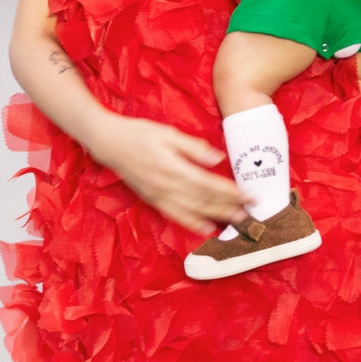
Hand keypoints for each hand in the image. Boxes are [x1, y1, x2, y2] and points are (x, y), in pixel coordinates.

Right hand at [88, 114, 248, 234]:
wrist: (109, 143)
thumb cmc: (139, 133)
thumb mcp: (167, 133)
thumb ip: (193, 148)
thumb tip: (218, 159)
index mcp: (172, 167)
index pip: (209, 184)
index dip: (231, 192)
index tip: (249, 195)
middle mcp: (166, 186)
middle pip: (203, 200)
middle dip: (229, 207)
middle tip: (251, 214)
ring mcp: (158, 196)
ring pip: (192, 211)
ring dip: (215, 217)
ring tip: (235, 223)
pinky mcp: (152, 200)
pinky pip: (175, 215)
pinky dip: (192, 224)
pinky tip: (206, 228)